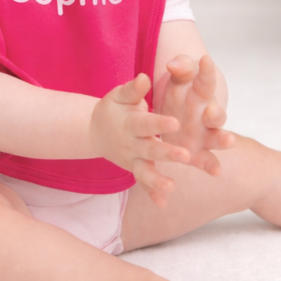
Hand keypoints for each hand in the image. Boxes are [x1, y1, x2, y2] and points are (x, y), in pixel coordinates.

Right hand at [91, 73, 192, 206]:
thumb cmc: (114, 108)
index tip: (175, 121)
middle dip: (167, 153)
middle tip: (186, 156)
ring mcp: (131, 159)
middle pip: (149, 149)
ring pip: (144, 171)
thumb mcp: (119, 95)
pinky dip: (151, 194)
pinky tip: (163, 204)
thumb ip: (133, 89)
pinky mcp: (133, 169)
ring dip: (157, 180)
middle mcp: (131, 143)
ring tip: (171, 187)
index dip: (159, 123)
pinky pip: (142, 183)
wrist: (95, 130)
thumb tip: (144, 77)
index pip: (145, 123)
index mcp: (130, 122)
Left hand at [155, 54, 235, 175]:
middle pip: (217, 114)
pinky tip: (216, 171)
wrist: (174, 115)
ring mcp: (204, 135)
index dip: (206, 71)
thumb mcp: (179, 77)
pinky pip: (206, 160)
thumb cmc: (180, 91)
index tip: (205, 60)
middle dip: (217, 113)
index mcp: (201, 92)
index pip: (206, 80)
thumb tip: (173, 64)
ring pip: (217, 138)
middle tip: (212, 111)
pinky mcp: (196, 153)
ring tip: (230, 141)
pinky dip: (211, 165)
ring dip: (224, 140)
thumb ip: (180, 68)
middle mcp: (207, 115)